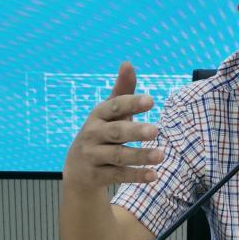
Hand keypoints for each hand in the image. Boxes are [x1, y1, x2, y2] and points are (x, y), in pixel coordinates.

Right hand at [62, 62, 162, 189]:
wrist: (77, 168)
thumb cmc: (102, 132)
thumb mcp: (110, 112)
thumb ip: (122, 90)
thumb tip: (128, 63)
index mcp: (98, 115)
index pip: (115, 106)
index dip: (132, 103)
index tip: (151, 101)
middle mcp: (93, 134)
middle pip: (116, 132)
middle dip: (135, 131)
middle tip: (156, 130)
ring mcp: (94, 156)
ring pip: (118, 156)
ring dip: (140, 156)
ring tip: (161, 155)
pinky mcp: (97, 176)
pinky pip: (117, 175)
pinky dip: (136, 175)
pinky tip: (154, 175)